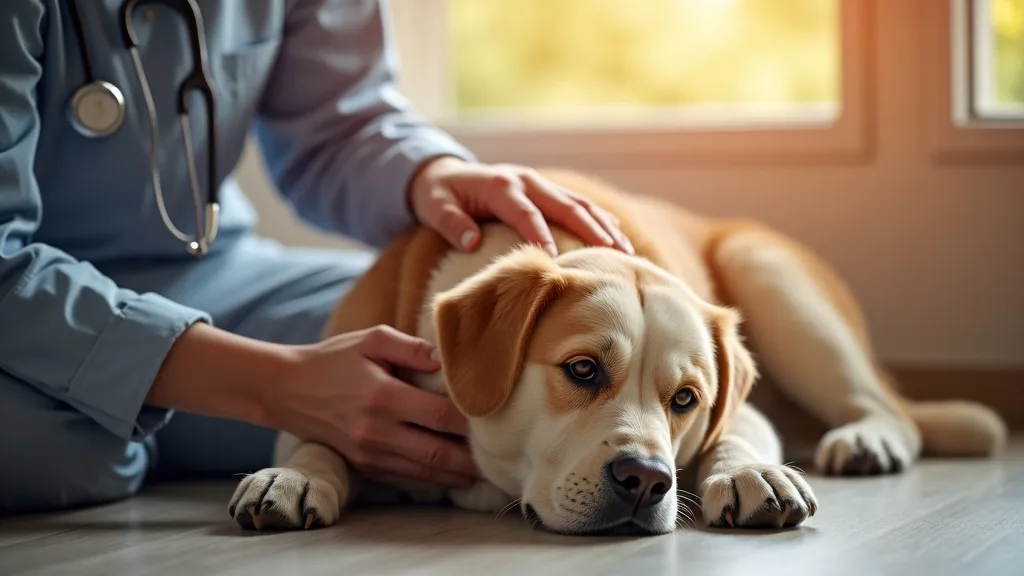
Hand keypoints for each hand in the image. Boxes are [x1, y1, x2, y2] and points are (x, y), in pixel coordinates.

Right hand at [274, 325, 476, 487]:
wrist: (287, 390)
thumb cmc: (334, 359)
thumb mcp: (371, 340)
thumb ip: (413, 347)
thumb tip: (449, 358)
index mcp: (383, 396)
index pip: (441, 415)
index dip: (472, 421)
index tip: (496, 418)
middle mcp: (378, 430)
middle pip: (438, 453)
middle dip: (472, 458)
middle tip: (500, 456)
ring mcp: (370, 453)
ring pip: (424, 472)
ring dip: (457, 474)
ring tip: (485, 471)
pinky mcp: (365, 465)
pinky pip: (406, 476)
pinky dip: (433, 478)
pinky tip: (454, 475)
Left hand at [409, 156, 633, 256]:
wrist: (443, 173)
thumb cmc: (438, 195)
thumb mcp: (434, 207)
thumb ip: (451, 223)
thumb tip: (470, 242)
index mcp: (501, 186)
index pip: (527, 214)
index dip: (542, 237)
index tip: (556, 262)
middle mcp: (526, 181)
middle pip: (566, 205)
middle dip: (592, 231)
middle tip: (615, 256)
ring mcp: (540, 183)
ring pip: (580, 203)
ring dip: (605, 226)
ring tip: (627, 252)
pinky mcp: (546, 191)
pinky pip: (579, 204)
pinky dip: (600, 219)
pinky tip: (619, 238)